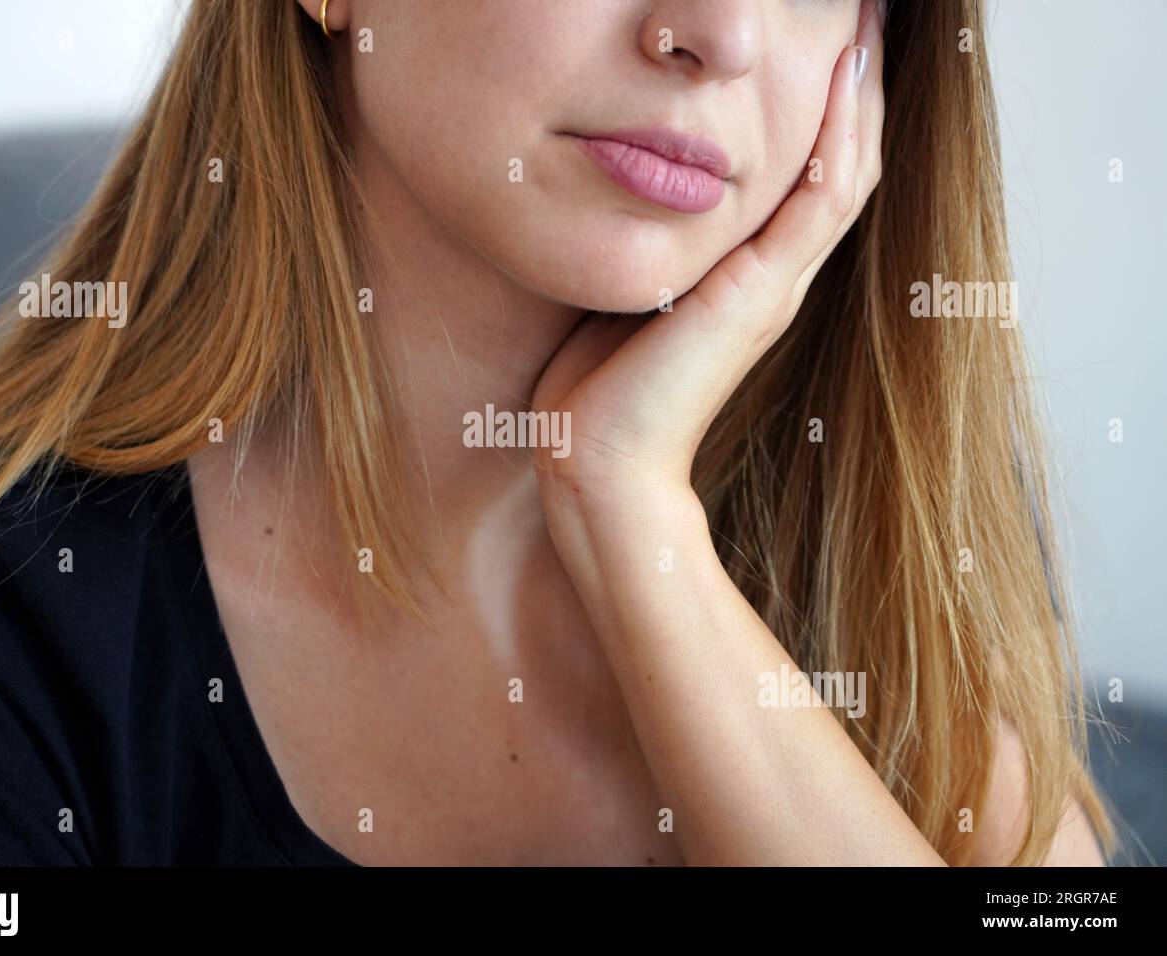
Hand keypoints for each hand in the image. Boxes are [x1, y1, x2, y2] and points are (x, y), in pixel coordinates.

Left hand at [532, 0, 884, 509]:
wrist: (599, 460)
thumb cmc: (599, 387)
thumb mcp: (629, 295)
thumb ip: (654, 250)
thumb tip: (631, 196)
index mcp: (747, 276)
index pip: (805, 177)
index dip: (823, 111)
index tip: (825, 42)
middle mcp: (773, 275)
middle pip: (840, 163)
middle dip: (854, 88)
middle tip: (867, 19)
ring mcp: (774, 284)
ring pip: (844, 171)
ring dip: (860, 96)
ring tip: (869, 27)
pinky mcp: (759, 293)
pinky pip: (819, 198)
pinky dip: (838, 135)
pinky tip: (844, 76)